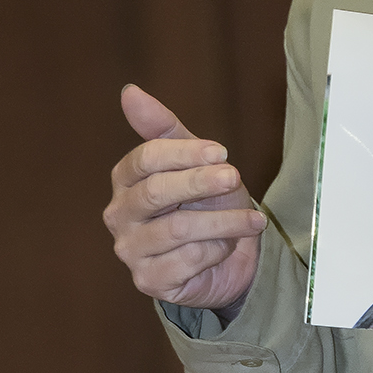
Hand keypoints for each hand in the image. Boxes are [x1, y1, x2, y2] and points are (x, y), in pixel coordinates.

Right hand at [103, 84, 265, 315]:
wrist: (227, 255)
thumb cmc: (206, 201)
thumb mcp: (195, 159)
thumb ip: (163, 127)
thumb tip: (129, 91)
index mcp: (125, 179)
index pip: (145, 158)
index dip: (186, 153)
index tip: (222, 152)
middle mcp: (119, 215)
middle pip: (157, 192)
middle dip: (202, 183)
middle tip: (235, 178)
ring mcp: (130, 251)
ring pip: (177, 229)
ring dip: (223, 221)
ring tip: (253, 220)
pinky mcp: (149, 281)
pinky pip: (187, 261)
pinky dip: (217, 249)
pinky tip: (228, 246)